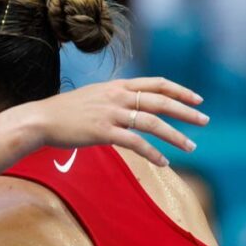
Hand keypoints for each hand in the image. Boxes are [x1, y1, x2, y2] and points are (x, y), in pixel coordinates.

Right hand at [16, 77, 206, 166]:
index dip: (180, 91)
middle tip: (204, 122)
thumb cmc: (64, 111)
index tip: (197, 100)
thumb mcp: (93, 96)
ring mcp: (111, 114)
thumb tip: (130, 104)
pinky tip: (164, 163)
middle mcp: (117, 97)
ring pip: (152, 123)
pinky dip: (152, 154)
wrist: (41, 120)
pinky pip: (135, 143)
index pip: (156, 83)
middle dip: (186, 112)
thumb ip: (114, 98)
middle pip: (160, 101)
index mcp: (117, 86)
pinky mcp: (103, 132)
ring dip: (175, 136)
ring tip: (191, 146)